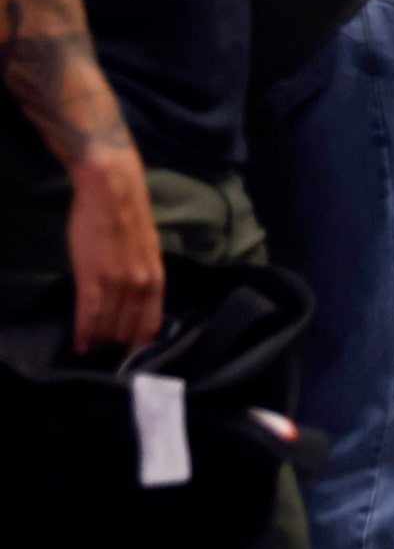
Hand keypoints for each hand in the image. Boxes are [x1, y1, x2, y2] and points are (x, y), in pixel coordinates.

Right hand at [67, 148, 162, 352]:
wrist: (112, 193)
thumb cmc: (129, 219)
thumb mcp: (148, 254)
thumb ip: (145, 279)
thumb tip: (137, 302)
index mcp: (157, 280)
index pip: (151, 325)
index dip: (140, 344)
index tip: (131, 355)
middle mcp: (141, 286)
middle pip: (128, 330)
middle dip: (117, 346)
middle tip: (106, 355)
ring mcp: (116, 283)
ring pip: (107, 325)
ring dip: (99, 341)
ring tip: (92, 350)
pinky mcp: (92, 277)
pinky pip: (88, 314)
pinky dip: (83, 332)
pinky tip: (80, 345)